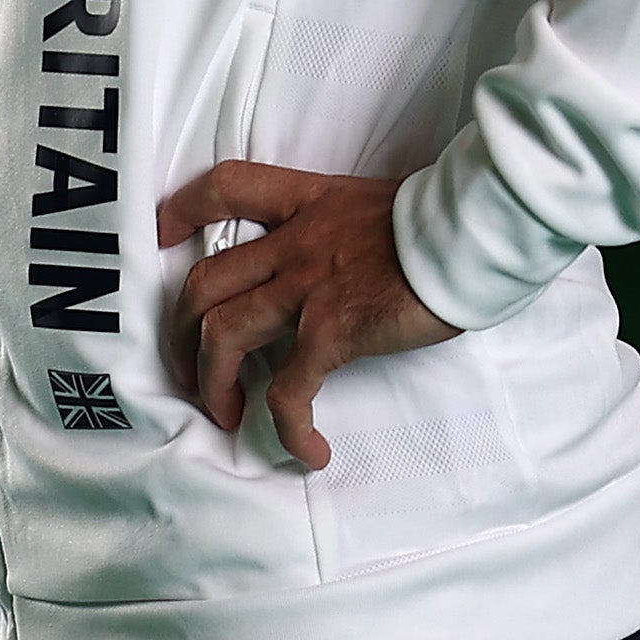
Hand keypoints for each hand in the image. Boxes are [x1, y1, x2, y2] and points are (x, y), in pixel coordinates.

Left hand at [157, 162, 459, 468]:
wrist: (476, 232)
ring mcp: (308, 288)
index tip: (163, 234)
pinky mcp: (331, 333)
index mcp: (309, 202)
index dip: (184, 209)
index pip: (228, 187)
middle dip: (181, 331)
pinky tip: (309, 451)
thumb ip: (349, 227)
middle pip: (205, 282)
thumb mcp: (382, 205)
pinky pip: (288, 391)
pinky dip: (290, 428)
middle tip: (190, 364)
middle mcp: (296, 242)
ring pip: (223, 335)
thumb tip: (351, 256)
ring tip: (224, 413)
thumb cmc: (447, 222)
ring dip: (211, 383)